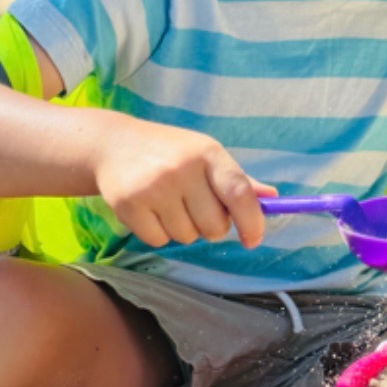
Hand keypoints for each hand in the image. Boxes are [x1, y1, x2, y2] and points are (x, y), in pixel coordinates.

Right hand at [93, 118, 277, 249]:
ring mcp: (154, 187)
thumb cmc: (169, 152)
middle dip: (211, 227)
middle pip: (215, 226)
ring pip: (187, 237)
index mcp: (207, 153)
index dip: (252, 221)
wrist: (112, 145)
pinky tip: (149, 211)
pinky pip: (159, 241)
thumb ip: (237, 180)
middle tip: (196, 209)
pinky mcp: (129, 205)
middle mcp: (182, 168)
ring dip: (183, 229)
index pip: (240, 193)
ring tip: (169, 204)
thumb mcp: (204, 154)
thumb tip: (273, 198)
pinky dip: (158, 233)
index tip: (253, 239)